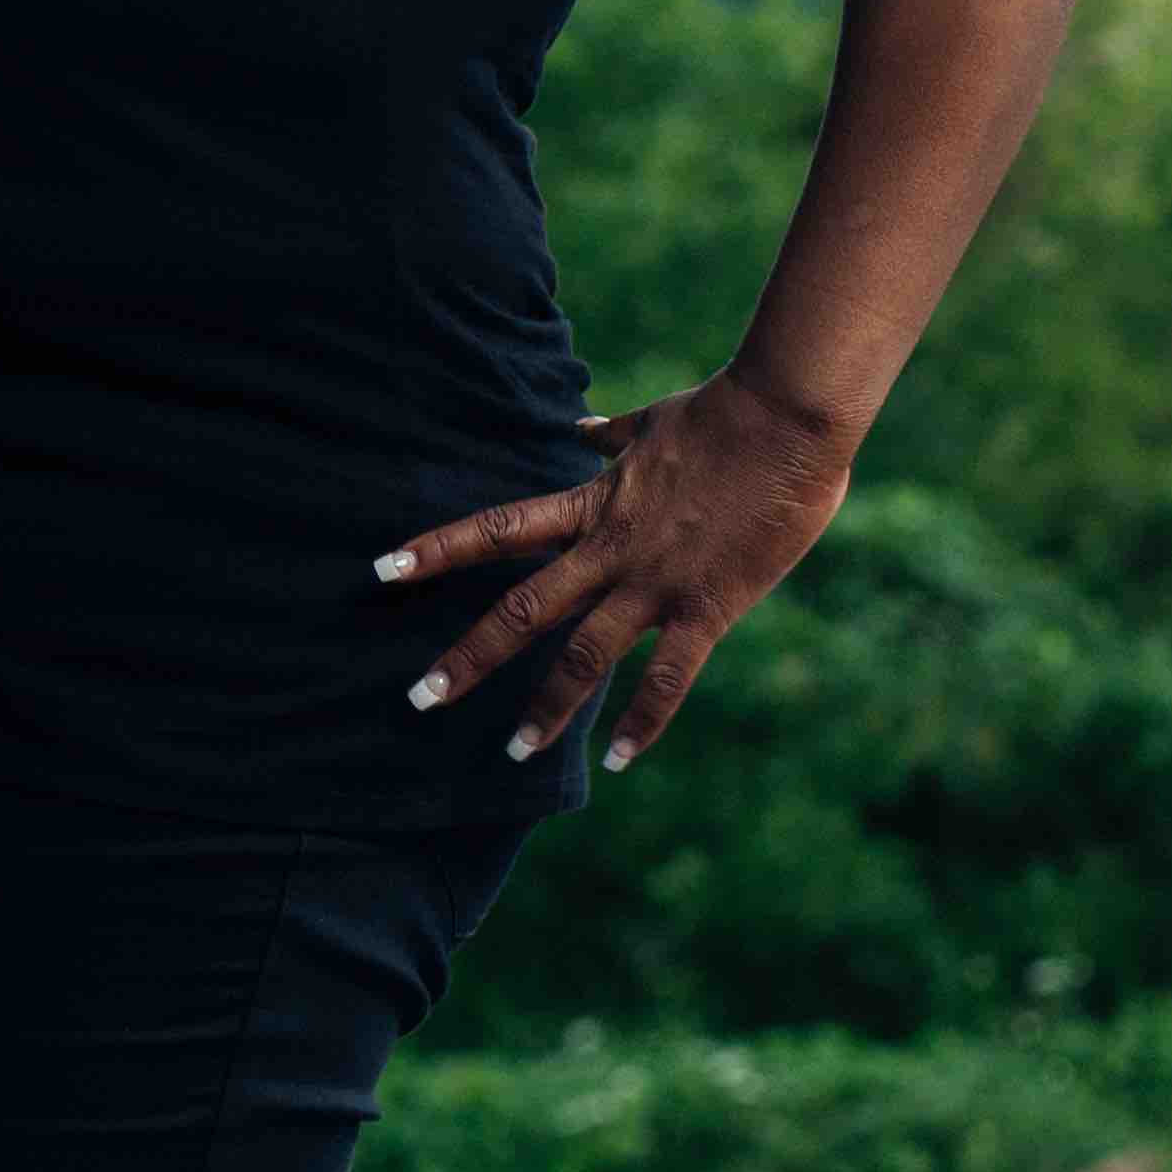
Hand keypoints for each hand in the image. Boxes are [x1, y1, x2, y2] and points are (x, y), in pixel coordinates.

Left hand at [376, 373, 857, 770]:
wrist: (789, 418)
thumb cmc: (728, 412)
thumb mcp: (653, 423)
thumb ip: (611, 436)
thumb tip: (581, 427)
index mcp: (593, 504)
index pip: (497, 531)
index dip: (437, 550)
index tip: (383, 569)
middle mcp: (610, 551)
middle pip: (522, 611)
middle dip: (469, 657)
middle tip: (420, 698)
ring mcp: (655, 583)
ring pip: (584, 657)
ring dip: (546, 708)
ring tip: (514, 752)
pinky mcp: (708, 607)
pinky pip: (669, 678)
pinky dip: (644, 722)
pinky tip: (620, 760)